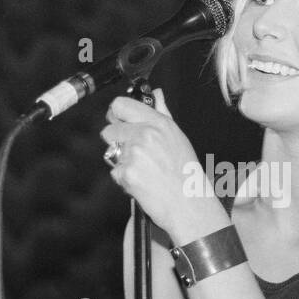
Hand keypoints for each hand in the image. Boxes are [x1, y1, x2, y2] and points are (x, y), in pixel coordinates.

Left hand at [100, 88, 228, 243]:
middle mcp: (145, 134)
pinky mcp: (126, 173)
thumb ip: (162, 113)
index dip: (116, 114)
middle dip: (117, 141)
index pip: (120, 105)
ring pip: (111, 151)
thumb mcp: (178, 137)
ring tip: (143, 169)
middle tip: (135, 153)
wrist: (189, 204)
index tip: (119, 121)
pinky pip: (114, 171)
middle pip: (109, 129)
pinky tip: (142, 181)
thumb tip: (156, 94)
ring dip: (121, 160)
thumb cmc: (186, 173)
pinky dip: (124, 178)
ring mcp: (134, 154)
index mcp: (158, 123)